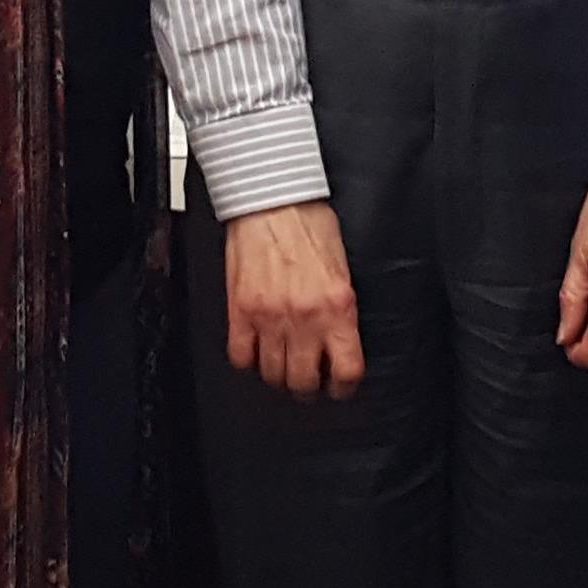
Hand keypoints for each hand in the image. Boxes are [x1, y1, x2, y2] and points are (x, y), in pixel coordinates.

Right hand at [219, 202, 365, 400]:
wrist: (271, 200)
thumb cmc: (308, 222)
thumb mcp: (343, 267)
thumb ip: (341, 306)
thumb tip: (340, 336)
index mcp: (338, 306)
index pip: (346, 370)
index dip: (344, 386)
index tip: (339, 385)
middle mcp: (305, 318)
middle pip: (303, 381)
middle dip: (308, 387)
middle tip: (308, 379)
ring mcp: (269, 317)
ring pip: (272, 374)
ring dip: (278, 375)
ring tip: (282, 366)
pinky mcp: (240, 310)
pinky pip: (240, 356)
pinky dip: (248, 359)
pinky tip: (256, 350)